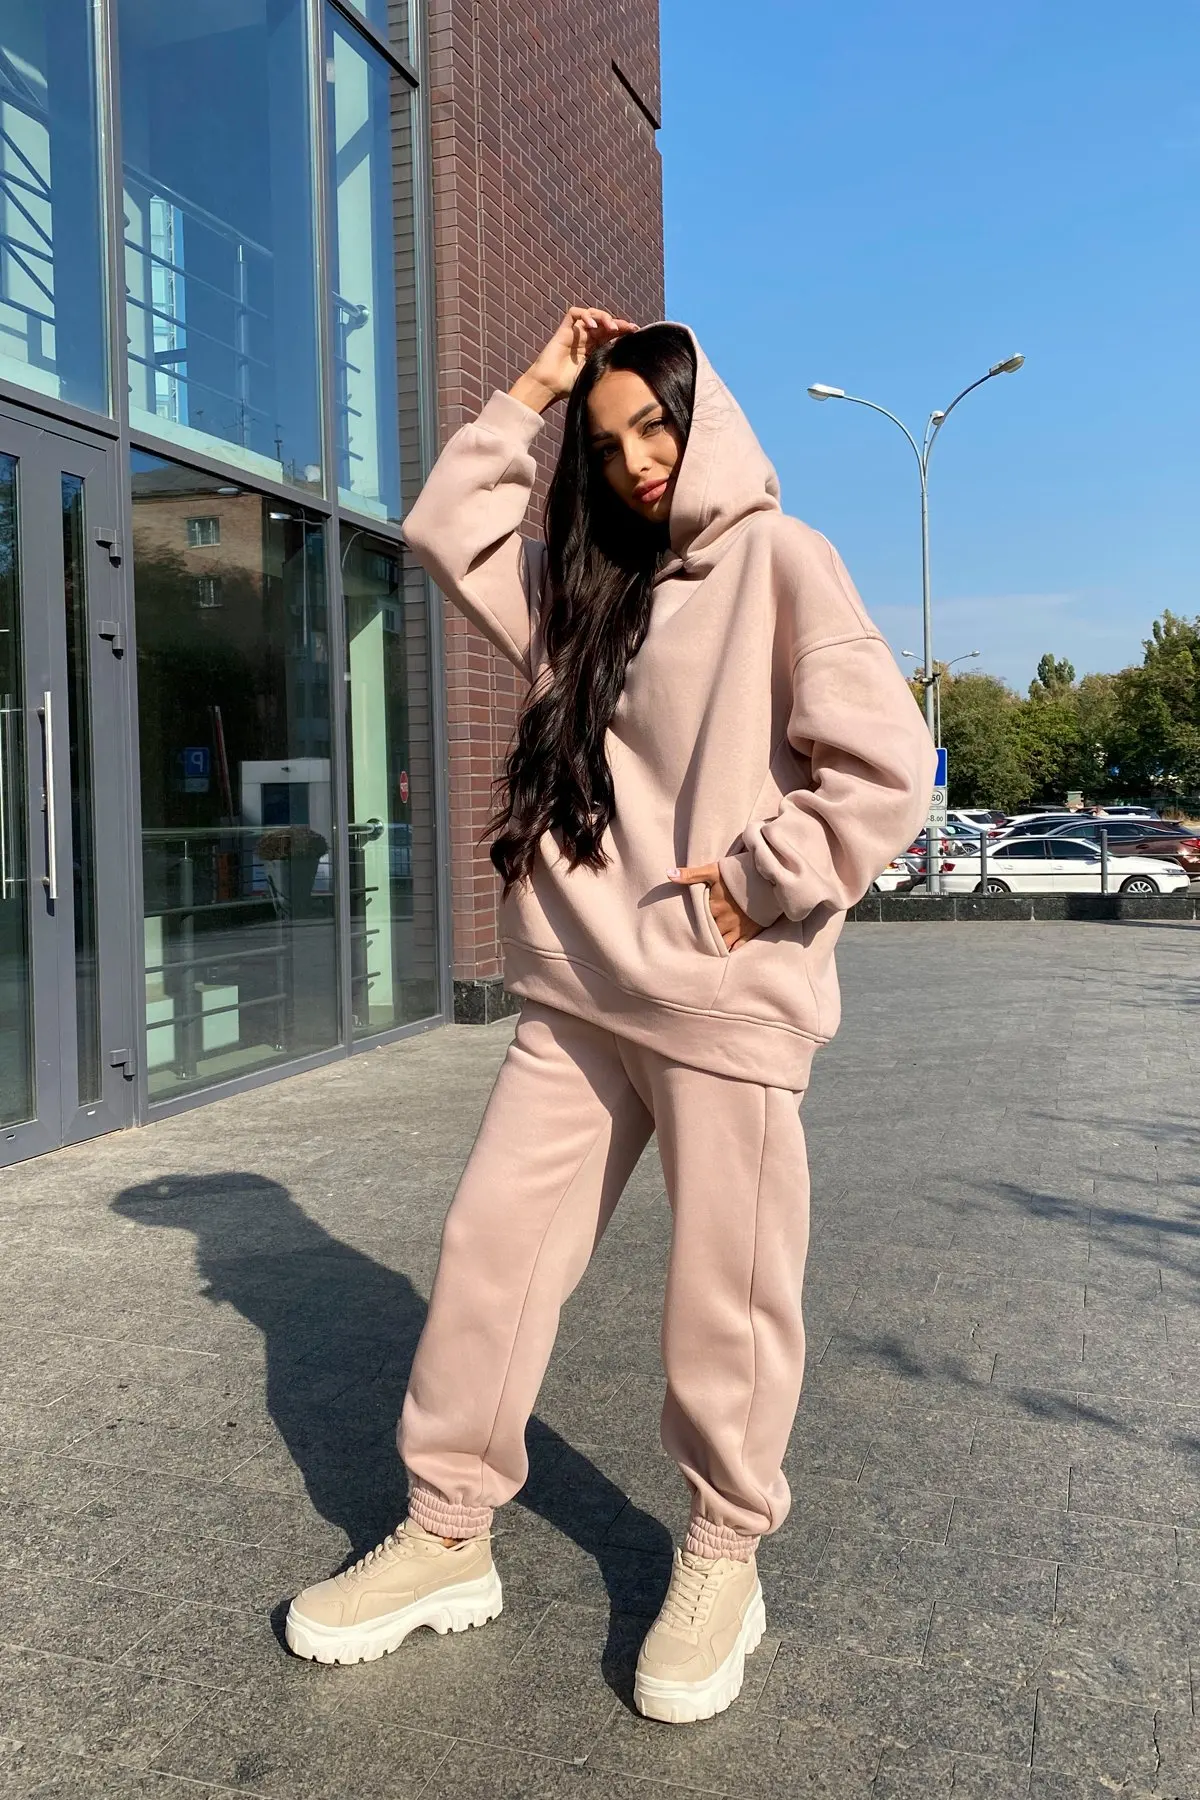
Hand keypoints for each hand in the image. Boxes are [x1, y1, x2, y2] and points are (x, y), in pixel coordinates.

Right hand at [509, 307, 638, 412]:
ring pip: (592, 314)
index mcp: (595, 349)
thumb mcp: (596, 374)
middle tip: (628, 328)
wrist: (550, 387)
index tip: (636, 331)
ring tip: (611, 327)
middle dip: (618, 323)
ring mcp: (576, 333)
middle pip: (604, 322)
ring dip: (604, 317)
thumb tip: (629, 359)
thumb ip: (608, 364)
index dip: (624, 330)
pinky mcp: (564, 330)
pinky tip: (592, 325)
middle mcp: (586, 338)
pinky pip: (574, 313)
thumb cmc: (570, 386)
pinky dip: (585, 315)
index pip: (612, 334)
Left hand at [670, 863, 762, 952]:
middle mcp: (725, 921)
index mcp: (714, 907)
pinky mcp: (750, 931)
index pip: (697, 921)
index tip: (685, 926)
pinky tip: (723, 951)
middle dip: (703, 935)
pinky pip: (737, 946)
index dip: (691, 923)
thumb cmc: (738, 873)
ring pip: (721, 943)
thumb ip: (691, 874)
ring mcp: (738, 928)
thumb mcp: (714, 871)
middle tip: (694, 939)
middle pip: (709, 933)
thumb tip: (668, 874)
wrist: (768, 879)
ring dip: (715, 944)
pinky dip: (730, 949)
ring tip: (707, 947)